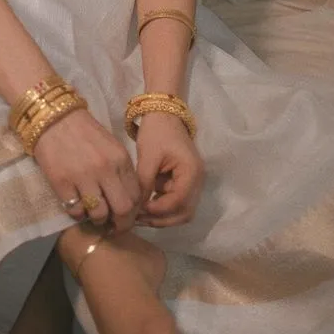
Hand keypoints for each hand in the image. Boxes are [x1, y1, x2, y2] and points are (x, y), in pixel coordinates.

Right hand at [33, 108, 141, 232]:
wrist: (55, 118)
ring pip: (100, 214)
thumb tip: (128, 200)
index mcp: (121, 159)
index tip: (126, 217)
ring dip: (98, 219)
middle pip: (123, 210)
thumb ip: (121, 171)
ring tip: (93, 215)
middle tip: (113, 226)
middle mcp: (106, 169)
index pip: (137, 196)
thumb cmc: (85, 132)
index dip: (134, 212)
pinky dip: (78, 213)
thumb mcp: (111, 147)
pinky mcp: (62, 183)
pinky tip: (76, 205)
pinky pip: (76, 211)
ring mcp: (83, 177)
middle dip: (120, 224)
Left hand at [134, 112, 203, 227]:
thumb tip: (135, 208)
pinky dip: (163, 207)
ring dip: (162, 216)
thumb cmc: (156, 132)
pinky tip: (145, 206)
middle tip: (138, 220)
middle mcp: (198, 180)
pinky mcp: (185, 181)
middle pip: (184, 212)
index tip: (139, 211)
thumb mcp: (148, 156)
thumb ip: (144, 183)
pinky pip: (177, 201)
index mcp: (192, 172)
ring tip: (140, 215)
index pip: (179, 202)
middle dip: (161, 219)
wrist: (163, 113)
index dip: (159, 211)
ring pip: (181, 210)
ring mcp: (193, 182)